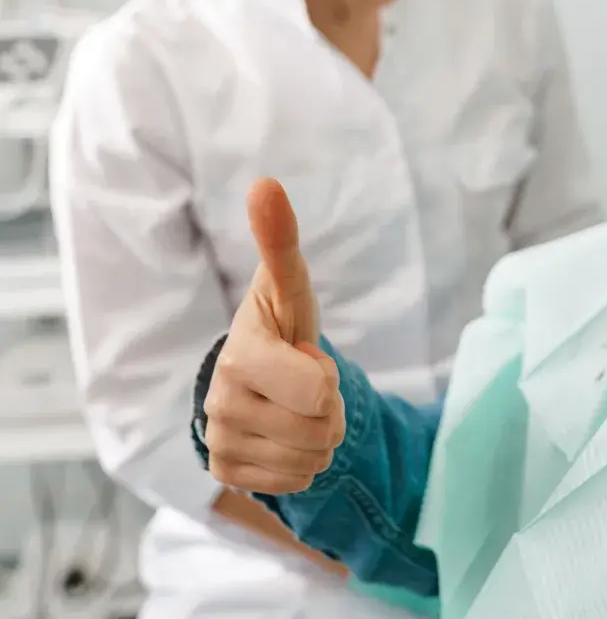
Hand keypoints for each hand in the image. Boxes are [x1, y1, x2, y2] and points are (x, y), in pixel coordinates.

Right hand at [204, 178, 345, 494]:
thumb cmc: (279, 324)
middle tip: (304, 383)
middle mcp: (222, 403)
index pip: (318, 393)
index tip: (303, 355)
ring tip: (294, 406)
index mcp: (241, 357)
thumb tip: (265, 183)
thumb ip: (281, 240)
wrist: (249, 375)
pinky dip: (301, 462)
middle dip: (328, 408)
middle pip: (322, 429)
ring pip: (313, 458)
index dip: (326, 376)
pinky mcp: (225, 473)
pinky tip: (281, 433)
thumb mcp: (288, 286)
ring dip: (317, 435)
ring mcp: (220, 441)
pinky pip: (297, 482)